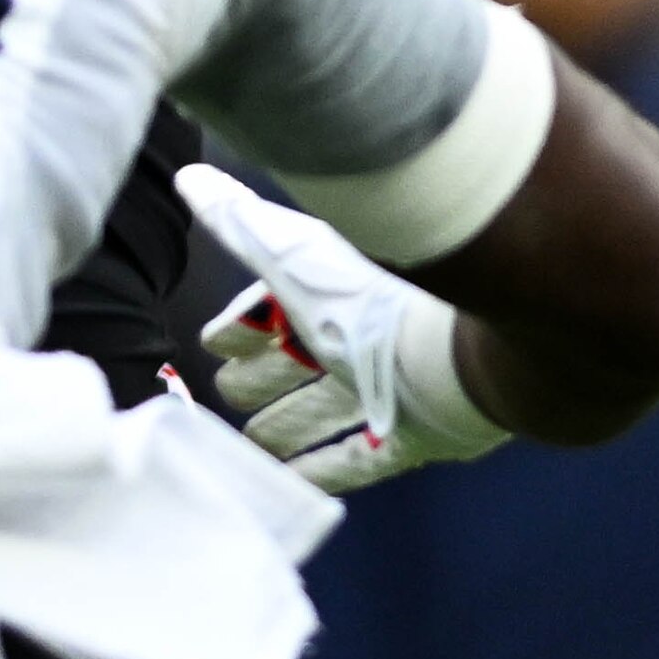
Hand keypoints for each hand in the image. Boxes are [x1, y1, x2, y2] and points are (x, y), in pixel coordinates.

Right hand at [183, 162, 508, 493]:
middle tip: (226, 394)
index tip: (212, 343)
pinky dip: (324, 470)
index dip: (240, 329)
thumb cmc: (372, 298)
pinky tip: (291, 480)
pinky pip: (359, 461)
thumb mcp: (292, 254)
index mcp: (331, 296)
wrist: (466, 350)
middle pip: (294, 366)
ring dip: (286, 427)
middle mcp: (359, 343)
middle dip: (259, 379)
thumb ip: (237, 221)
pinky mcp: (413, 438)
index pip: (271, 315)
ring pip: (323, 413)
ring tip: (251, 445)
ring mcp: (388, 394)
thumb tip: (191, 178)